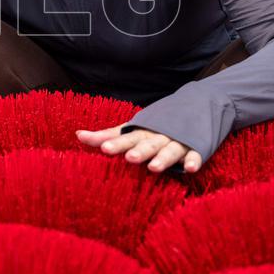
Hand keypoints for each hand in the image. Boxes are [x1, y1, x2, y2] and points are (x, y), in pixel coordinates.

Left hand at [76, 124, 202, 172]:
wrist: (196, 105)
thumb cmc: (156, 125)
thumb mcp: (133, 128)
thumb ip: (108, 135)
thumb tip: (78, 135)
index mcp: (142, 132)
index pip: (126, 138)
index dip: (116, 143)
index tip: (103, 149)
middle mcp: (158, 136)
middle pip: (148, 144)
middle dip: (139, 151)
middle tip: (129, 158)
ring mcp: (177, 141)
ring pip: (170, 150)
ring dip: (163, 158)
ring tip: (154, 167)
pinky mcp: (196, 147)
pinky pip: (195, 155)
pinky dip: (193, 161)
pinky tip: (191, 169)